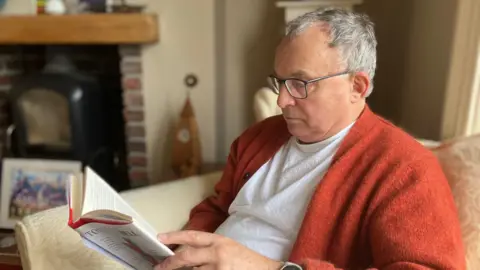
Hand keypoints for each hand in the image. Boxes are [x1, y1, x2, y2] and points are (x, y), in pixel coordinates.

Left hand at [154, 230, 282, 269]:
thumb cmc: (248, 261)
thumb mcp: (229, 248)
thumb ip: (210, 249)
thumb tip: (188, 254)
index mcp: (220, 241)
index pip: (193, 236)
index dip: (175, 236)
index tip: (160, 237)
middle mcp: (218, 254)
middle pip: (187, 256)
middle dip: (170, 263)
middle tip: (160, 266)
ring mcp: (219, 269)